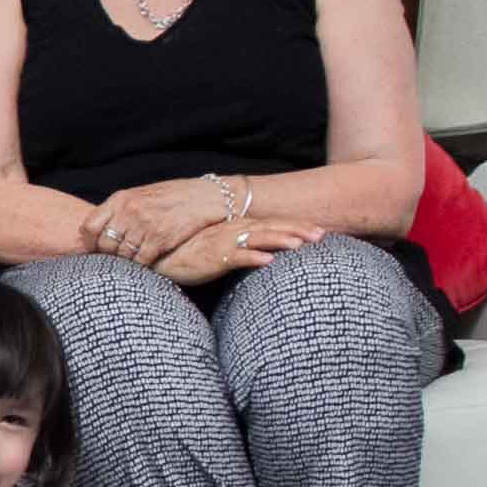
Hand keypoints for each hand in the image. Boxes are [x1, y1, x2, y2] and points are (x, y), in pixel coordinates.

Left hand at [77, 179, 227, 267]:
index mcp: (121, 199)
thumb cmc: (176, 197)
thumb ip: (122, 210)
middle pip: (104, 244)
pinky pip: (141, 261)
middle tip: (117, 261)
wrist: (210, 197)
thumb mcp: (143, 195)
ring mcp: (144, 224)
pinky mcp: (160, 238)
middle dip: (109, 256)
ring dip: (127, 262)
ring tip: (135, 262)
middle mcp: (129, 210)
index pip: (89, 225)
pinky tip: (149, 263)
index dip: (89, 242)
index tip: (96, 250)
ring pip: (122, 255)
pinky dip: (143, 266)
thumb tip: (100, 231)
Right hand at [151, 217, 324, 286]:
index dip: (297, 226)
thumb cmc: (193, 252)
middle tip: (322, 235)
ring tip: (301, 244)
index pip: (273, 224)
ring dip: (280, 240)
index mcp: (239, 227)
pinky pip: (236, 257)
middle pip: (272, 228)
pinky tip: (268, 262)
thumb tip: (267, 252)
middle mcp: (234, 231)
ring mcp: (224, 243)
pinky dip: (252, 258)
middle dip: (298, 230)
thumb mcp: (222, 246)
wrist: (163, 255)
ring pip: (258, 239)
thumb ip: (244, 245)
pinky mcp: (214, 258)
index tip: (320, 230)